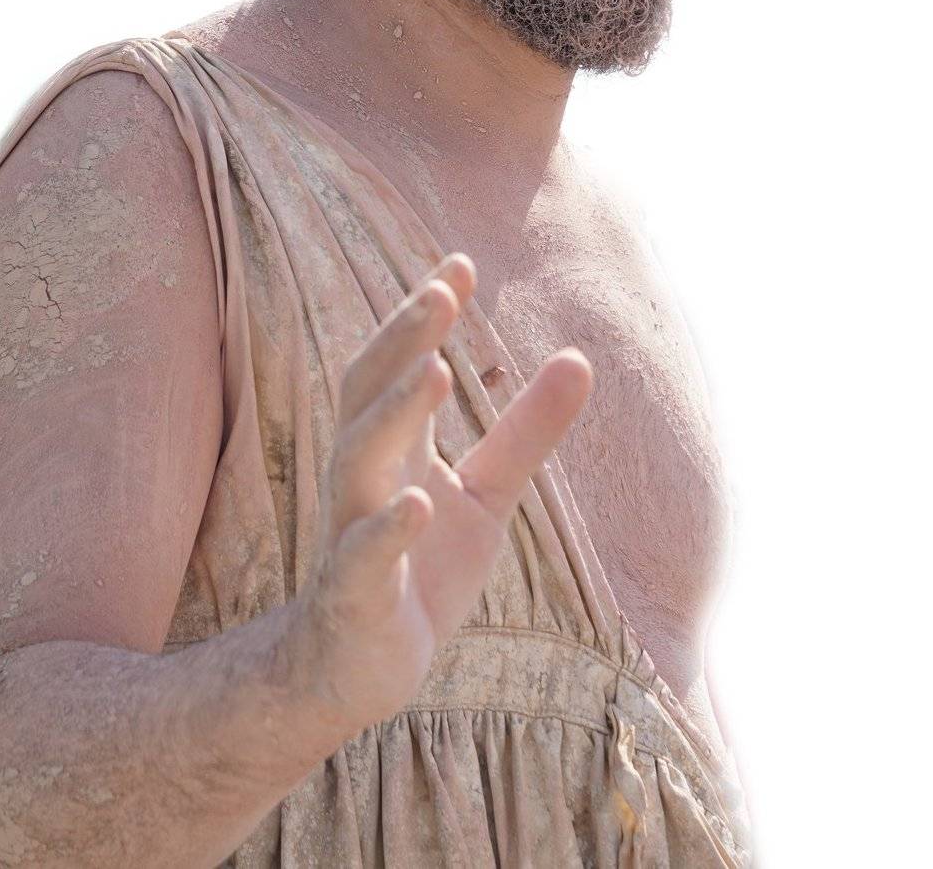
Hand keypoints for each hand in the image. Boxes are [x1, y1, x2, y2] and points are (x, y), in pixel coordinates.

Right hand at [288, 251, 592, 744]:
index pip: (401, 363)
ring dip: (393, 414)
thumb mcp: (486, 494)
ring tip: (436, 373)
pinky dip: (385, 529)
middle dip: (401, 340)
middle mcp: (364, 475)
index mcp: (394, 445)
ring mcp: (352, 531)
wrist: (357, 668)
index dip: (425, 315)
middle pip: (367, 391)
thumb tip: (580, 358)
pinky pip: (362, 558)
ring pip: (357, 460)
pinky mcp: (355, 596)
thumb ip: (527, 431)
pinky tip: (416, 501)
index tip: (460, 262)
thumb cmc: (419, 566)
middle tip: (439, 292)